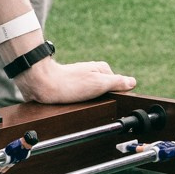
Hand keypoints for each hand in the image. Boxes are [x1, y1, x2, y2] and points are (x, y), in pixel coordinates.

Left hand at [16, 59, 137, 103]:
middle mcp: (93, 72)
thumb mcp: (98, 84)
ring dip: (91, 102)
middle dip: (103, 98)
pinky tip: (76, 104)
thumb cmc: (69, 84)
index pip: (119, 85)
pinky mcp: (72, 86)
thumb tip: (133, 82)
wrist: (42, 85)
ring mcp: (82, 79)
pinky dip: (82, 102)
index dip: (116, 95)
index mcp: (102, 69)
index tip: (107, 101)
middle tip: (92, 103)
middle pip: (106, 90)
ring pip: (95, 94)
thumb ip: (117, 82)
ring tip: (83, 104)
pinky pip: (83, 97)